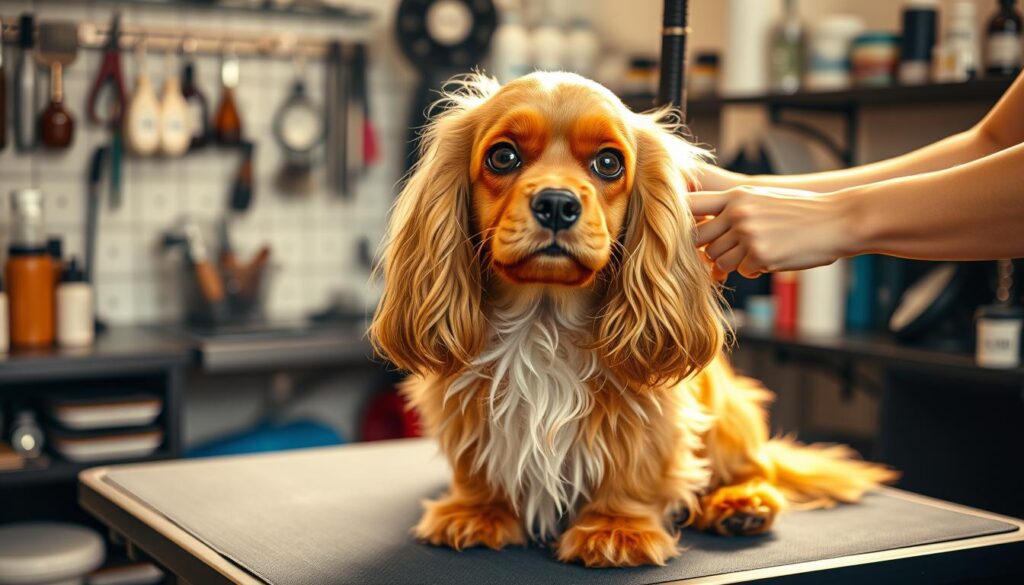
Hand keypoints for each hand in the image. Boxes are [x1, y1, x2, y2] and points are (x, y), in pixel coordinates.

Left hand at [690, 186, 852, 278]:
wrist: (838, 220)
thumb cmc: (800, 212)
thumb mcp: (762, 198)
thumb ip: (732, 209)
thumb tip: (699, 232)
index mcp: (736, 196)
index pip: (689, 205)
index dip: (679, 219)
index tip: (679, 229)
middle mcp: (738, 213)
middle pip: (698, 240)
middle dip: (710, 247)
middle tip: (730, 247)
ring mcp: (749, 235)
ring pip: (718, 260)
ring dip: (733, 261)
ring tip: (757, 251)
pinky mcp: (761, 256)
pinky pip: (743, 271)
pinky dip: (755, 269)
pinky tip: (774, 257)